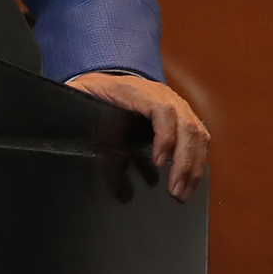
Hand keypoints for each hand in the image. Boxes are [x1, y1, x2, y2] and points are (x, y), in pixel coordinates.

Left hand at [67, 71, 210, 201]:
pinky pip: (198, 139)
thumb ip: (82, 116)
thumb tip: (75, 139)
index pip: (162, 110)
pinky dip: (196, 163)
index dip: (165, 136)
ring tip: (182, 194)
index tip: (160, 161)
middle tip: (175, 190)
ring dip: (194, 167)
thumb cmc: (93, 91)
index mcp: (137, 90)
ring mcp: (175, 105)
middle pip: (186, 125)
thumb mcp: (82, 99)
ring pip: (197, 134)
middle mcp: (162, 95)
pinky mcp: (180, 118)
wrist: (103, 79)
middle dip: (185, 162)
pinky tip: (187, 184)